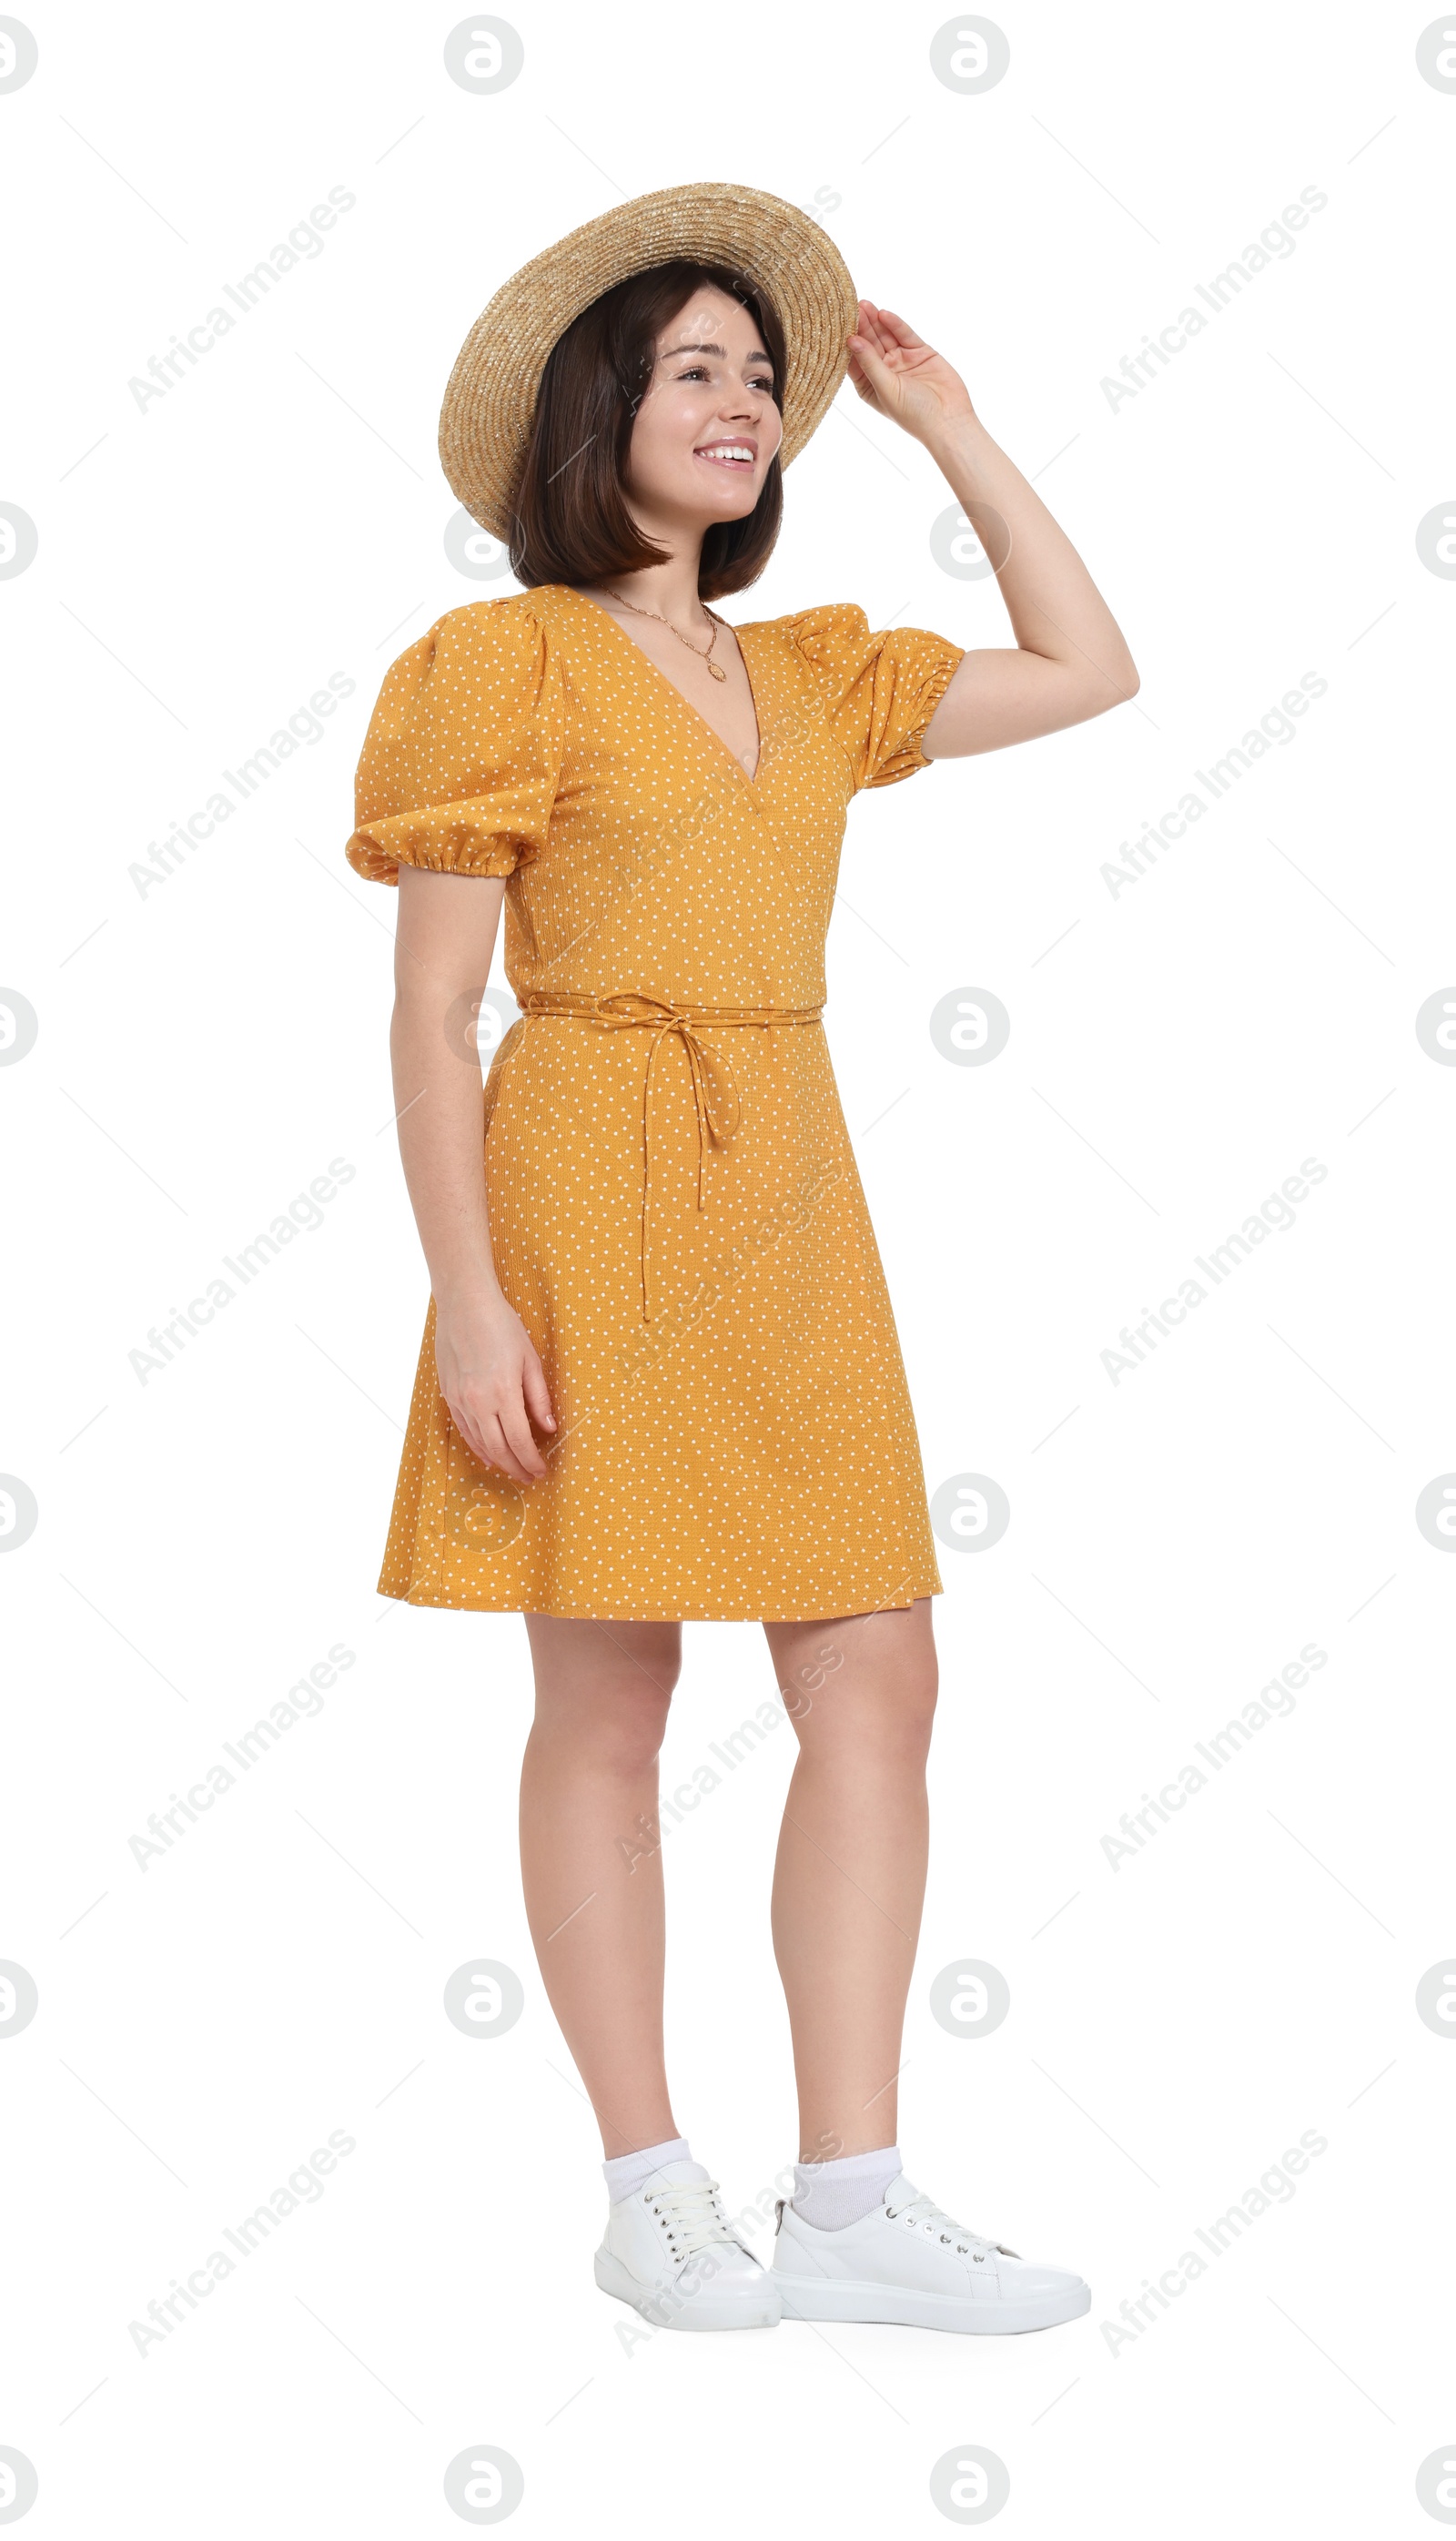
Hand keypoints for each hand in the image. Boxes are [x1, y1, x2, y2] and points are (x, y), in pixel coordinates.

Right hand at [435, 1286, 555, 1485]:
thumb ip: (539, 1397)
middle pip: (498, 1449)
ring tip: (512, 1469)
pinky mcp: (449, 1394)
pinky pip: (463, 1429)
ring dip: (498, 1460)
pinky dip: (476, 1446)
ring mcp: (460, 1399)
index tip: (541, 1470)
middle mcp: (478, 1401)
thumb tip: (549, 1426)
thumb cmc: (501, 1326)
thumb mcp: (530, 1360)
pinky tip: (487, 1454)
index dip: (531, 1461)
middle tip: (529, 1477)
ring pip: (479, 1443)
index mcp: (503, 1392)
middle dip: (516, 1467)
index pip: (519, 1441)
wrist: (465, 1304)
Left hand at [845, 301, 974, 444]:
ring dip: (875, 321)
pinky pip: (905, 334)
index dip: (848, 344)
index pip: (855, 360)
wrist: (949, 419)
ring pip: (886, 336)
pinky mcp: (920, 352)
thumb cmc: (914, 414)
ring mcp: (902, 360)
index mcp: (870, 386)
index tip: (838, 327)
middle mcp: (884, 371)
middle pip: (869, 344)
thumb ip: (870, 363)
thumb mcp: (886, 388)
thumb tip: (851, 340)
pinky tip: (884, 314)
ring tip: (864, 305)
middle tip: (851, 308)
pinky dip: (895, 324)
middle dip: (861, 327)